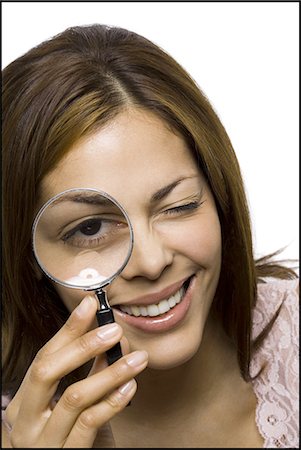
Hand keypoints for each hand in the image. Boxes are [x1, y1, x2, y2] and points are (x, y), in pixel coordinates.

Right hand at [2, 295, 147, 447]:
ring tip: (137, 358)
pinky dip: (113, 400)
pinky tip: (130, 386)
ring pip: (75, 396)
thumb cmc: (68, 436)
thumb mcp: (73, 401)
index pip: (44, 356)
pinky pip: (90, 423)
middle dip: (83, 346)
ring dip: (110, 372)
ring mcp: (43, 442)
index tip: (89, 304)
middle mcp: (25, 421)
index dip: (68, 328)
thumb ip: (90, 370)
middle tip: (114, 329)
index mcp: (23, 402)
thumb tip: (113, 336)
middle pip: (48, 371)